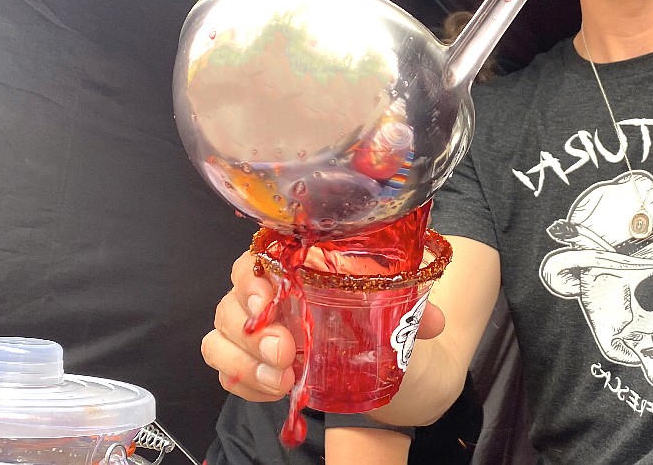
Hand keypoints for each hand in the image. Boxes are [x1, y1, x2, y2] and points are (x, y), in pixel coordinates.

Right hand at [201, 251, 447, 401]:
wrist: (388, 362)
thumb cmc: (383, 320)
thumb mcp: (400, 311)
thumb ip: (413, 309)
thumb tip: (433, 321)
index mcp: (298, 269)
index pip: (255, 260)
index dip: (252, 278)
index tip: (267, 298)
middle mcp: (269, 296)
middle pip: (230, 302)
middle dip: (252, 330)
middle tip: (286, 352)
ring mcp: (256, 332)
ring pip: (218, 338)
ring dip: (243, 361)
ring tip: (282, 380)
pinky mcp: (252, 366)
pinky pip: (226, 371)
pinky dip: (243, 382)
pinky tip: (273, 391)